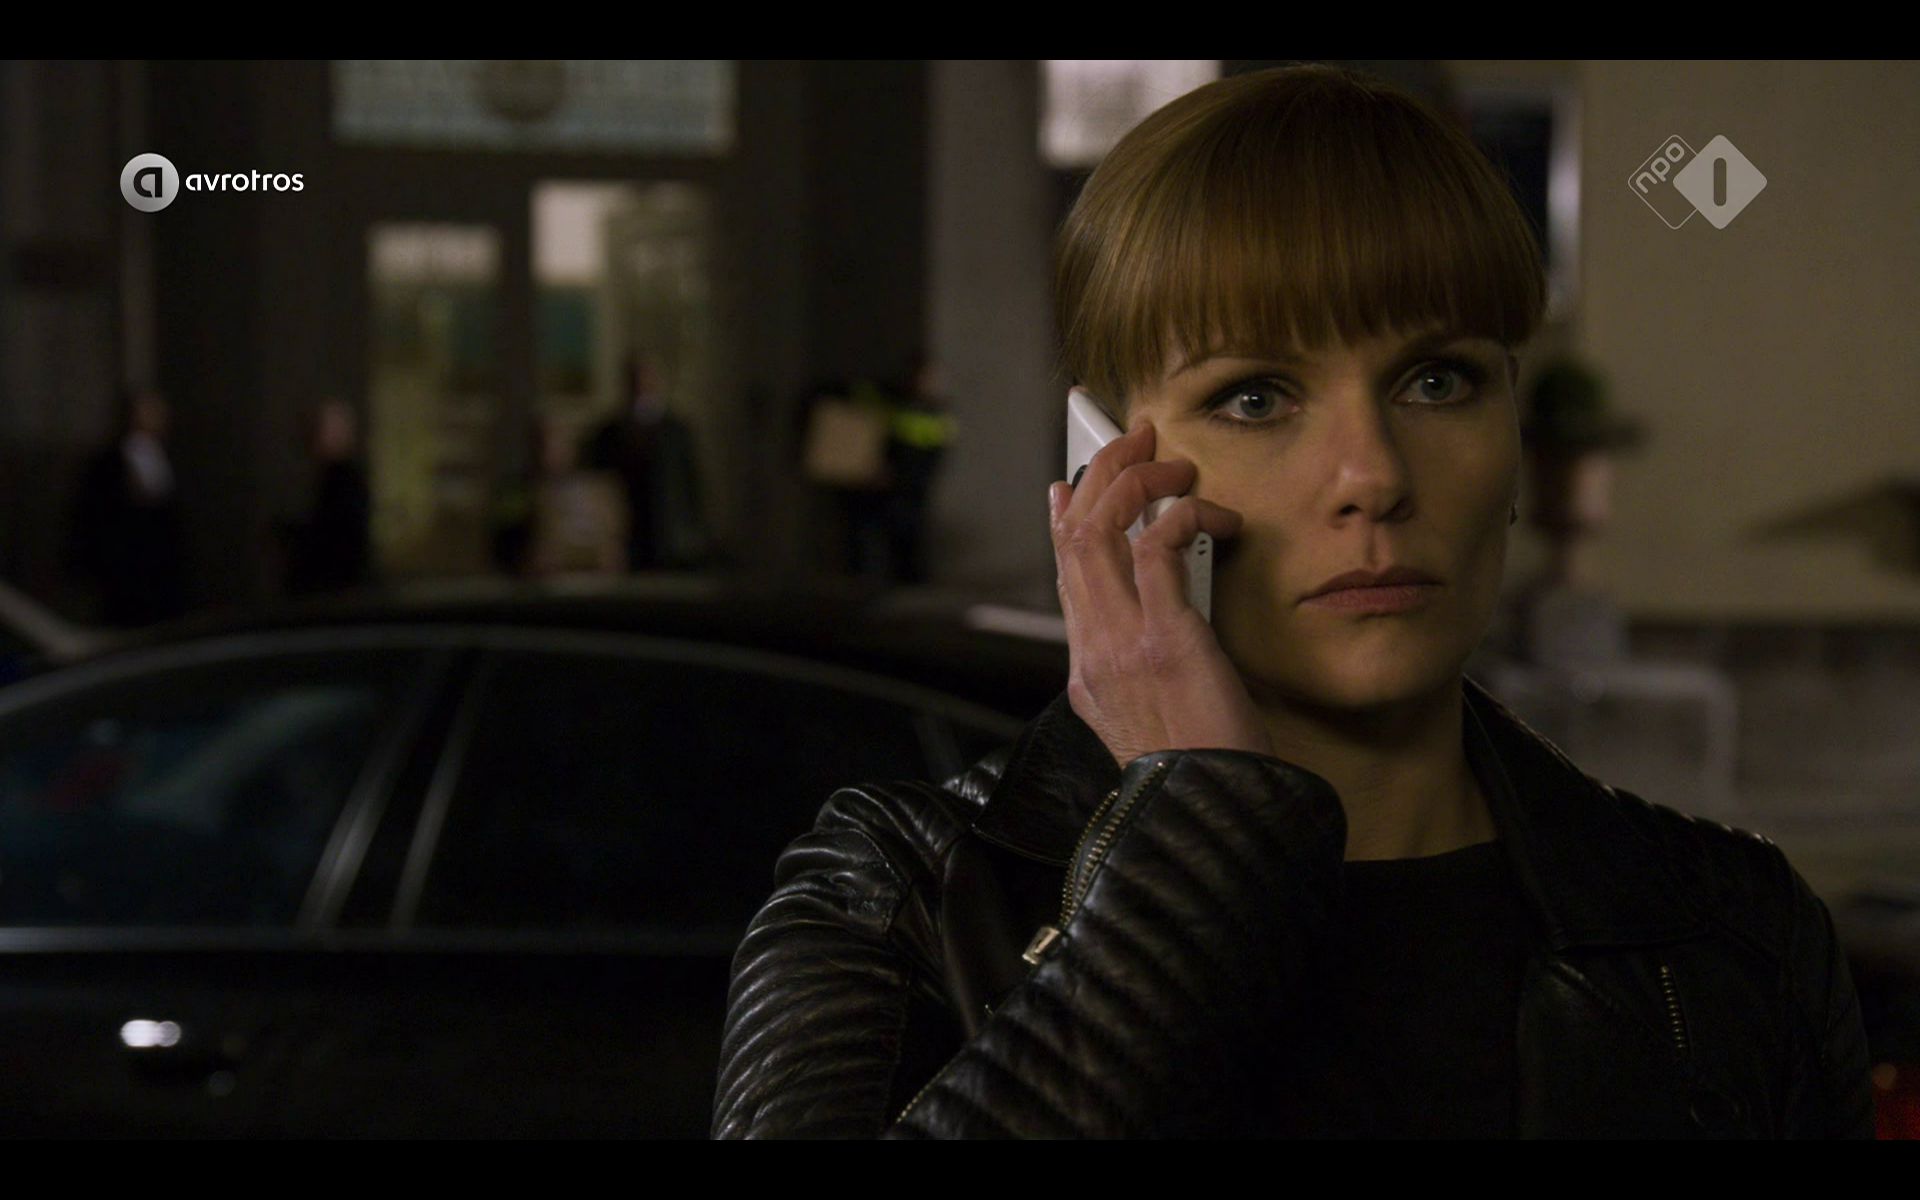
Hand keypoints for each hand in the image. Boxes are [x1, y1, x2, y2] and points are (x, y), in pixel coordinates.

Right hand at [1049, 421, 1274, 768]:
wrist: (1209, 820)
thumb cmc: (1204, 778)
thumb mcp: (1160, 722)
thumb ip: (1149, 670)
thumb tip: (1169, 623)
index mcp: (1088, 674)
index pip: (1064, 576)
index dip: (1065, 520)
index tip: (1071, 485)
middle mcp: (1094, 653)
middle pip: (1072, 539)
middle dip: (1099, 476)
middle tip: (1132, 439)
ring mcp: (1122, 645)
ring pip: (1099, 532)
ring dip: (1135, 481)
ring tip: (1172, 463)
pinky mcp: (1165, 640)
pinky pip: (1157, 548)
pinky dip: (1182, 515)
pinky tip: (1211, 514)